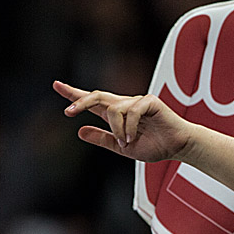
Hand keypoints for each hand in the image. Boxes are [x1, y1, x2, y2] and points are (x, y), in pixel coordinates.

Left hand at [54, 81, 193, 163]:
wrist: (178, 147)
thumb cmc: (155, 146)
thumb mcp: (122, 148)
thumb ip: (103, 139)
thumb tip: (79, 131)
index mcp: (117, 114)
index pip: (92, 101)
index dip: (74, 94)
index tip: (56, 85)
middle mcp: (124, 104)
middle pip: (97, 96)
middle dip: (80, 101)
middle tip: (68, 112)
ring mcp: (137, 101)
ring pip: (113, 109)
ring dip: (116, 130)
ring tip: (125, 143)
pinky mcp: (149, 101)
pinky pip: (131, 112)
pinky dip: (129, 127)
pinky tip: (132, 138)